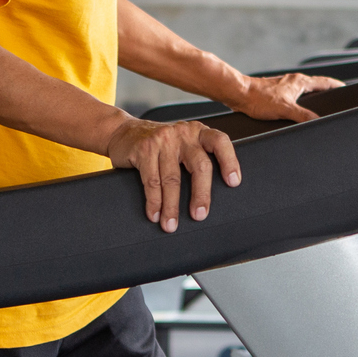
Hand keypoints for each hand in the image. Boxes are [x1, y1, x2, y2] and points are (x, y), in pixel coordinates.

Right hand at [105, 119, 241, 231]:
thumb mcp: (183, 143)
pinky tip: (155, 214)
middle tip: (199, 215)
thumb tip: (217, 193)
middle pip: (199, 165)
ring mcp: (163, 140)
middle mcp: (183, 133)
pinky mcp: (144, 149)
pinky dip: (153, 202)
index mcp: (198, 132)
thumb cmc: (161, 144)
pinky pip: (151, 181)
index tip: (233, 182)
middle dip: (201, 194)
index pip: (220, 142)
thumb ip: (199, 156)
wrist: (123, 132)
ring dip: (171, 206)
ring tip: (171, 224)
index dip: (229, 161)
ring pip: (172, 178)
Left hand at [227, 72, 344, 122]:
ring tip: (318, 107)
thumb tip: (318, 122)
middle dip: (326, 92)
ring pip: (303, 90)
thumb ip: (304, 116)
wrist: (239, 94)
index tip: (346, 89)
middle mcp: (293, 81)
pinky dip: (299, 101)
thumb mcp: (286, 110)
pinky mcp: (275, 92)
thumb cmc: (259, 99)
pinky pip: (293, 96)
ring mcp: (284, 86)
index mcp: (299, 82)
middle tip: (335, 100)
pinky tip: (296, 111)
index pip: (325, 82)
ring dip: (312, 96)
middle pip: (316, 85)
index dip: (336, 86)